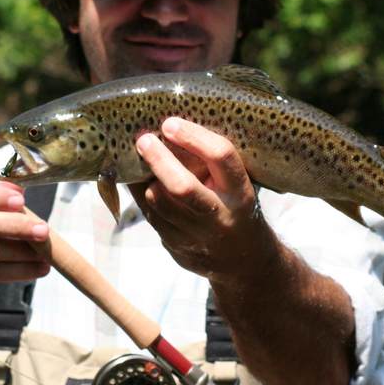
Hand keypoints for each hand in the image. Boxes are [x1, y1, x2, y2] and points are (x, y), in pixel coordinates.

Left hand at [129, 117, 275, 282]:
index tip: (170, 123)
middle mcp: (220, 216)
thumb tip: (171, 127)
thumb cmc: (236, 207)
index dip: (193, 137)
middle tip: (144, 139)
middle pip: (182, 187)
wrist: (244, 261)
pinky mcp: (177, 247)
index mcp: (241, 193)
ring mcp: (197, 236)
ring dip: (145, 178)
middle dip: (159, 159)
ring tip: (139, 158)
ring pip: (159, 203)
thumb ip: (213, 162)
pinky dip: (141, 194)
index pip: (221, 157)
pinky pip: (150, 216)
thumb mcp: (238, 185)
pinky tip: (139, 180)